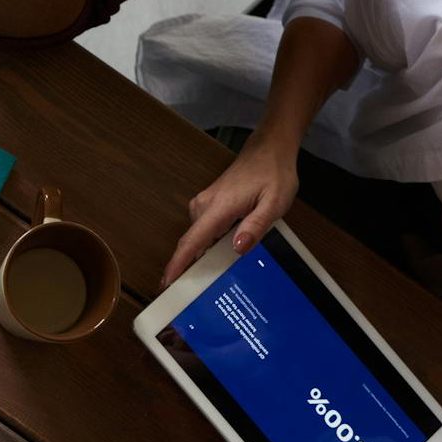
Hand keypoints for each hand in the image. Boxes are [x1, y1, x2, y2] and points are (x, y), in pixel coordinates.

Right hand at [163, 135, 298, 284]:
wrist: (269, 148)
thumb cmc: (274, 174)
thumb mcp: (274, 203)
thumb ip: (256, 226)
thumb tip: (237, 248)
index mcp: (218, 208)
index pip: (192, 241)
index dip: (178, 264)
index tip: (166, 283)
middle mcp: (203, 207)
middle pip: (192, 243)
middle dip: (191, 267)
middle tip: (198, 293)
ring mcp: (203, 204)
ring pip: (199, 237)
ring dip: (204, 255)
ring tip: (216, 276)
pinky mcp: (208, 204)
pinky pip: (204, 230)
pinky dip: (210, 244)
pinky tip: (224, 253)